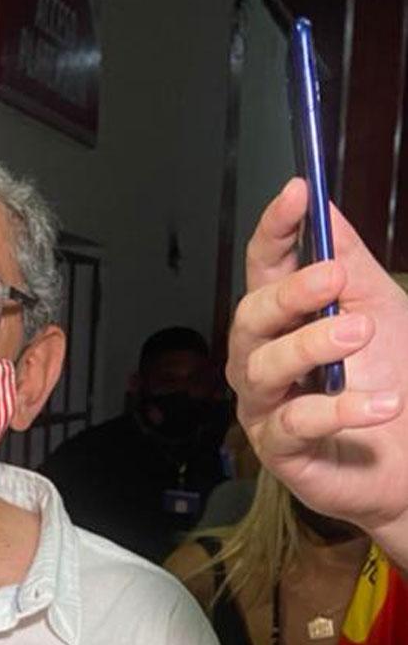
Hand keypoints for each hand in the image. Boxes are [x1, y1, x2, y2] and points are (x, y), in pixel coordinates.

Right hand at [232, 178, 407, 560]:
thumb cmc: (395, 381)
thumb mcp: (382, 310)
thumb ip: (351, 263)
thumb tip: (326, 208)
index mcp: (284, 319)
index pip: (265, 266)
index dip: (275, 230)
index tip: (297, 194)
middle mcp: (262, 358)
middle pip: (251, 317)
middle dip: (289, 294)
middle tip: (334, 279)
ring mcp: (265, 405)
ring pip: (262, 367)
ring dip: (310, 345)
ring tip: (360, 334)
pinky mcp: (280, 450)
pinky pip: (294, 424)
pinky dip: (338, 409)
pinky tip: (381, 402)